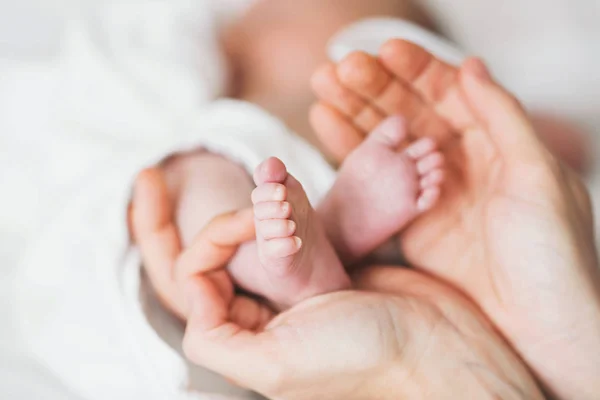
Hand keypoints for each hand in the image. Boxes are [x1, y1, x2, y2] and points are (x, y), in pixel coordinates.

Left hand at [131, 170, 542, 399]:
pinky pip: (293, 228)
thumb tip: (195, 295)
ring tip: (268, 175)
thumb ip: (216, 339)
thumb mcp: (276, 365)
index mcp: (245, 337)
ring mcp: (296, 286)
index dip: (210, 243)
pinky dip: (288, 204)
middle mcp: (264, 312)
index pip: (197, 279)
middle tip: (242, 196)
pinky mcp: (326, 265)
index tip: (246, 224)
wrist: (436, 347)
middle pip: (221, 255)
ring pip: (258, 236)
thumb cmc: (363, 360)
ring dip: (259, 204)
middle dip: (227, 220)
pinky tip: (288, 186)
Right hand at [311, 41, 599, 398]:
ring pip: (387, 139)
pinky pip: (374, 177)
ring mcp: (431, 188)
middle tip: (337, 68)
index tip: (380, 52)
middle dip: (374, 87)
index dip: (414, 69)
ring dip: (354, 111)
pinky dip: (349, 151)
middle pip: (410, 110)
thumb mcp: (538, 176)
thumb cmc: (551, 253)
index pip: (448, 92)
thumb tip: (469, 65)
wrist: (536, 325)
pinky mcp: (409, 218)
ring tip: (321, 88)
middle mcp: (461, 160)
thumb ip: (503, 117)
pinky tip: (326, 124)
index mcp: (496, 141)